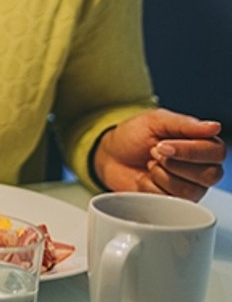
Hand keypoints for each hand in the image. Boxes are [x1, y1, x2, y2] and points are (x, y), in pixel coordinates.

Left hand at [93, 108, 225, 200]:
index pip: (216, 152)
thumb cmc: (134, 136)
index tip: (162, 146)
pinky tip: (145, 178)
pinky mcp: (173, 203)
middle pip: (209, 175)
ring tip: (149, 164)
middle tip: (153, 153)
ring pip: (189, 190)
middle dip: (173, 164)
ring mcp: (190, 187)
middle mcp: (202, 168)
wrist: (110, 156)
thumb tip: (214, 127)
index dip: (190, 151)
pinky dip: (150, 187)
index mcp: (203, 144)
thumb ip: (184, 124)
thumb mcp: (155, 121)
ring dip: (160, 175)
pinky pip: (169, 201)